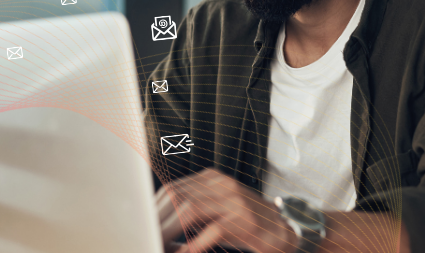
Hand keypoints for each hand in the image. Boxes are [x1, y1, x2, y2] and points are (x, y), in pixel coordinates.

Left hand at [157, 168, 296, 252]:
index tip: (141, 225)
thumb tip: (158, 223)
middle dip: (157, 220)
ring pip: (190, 210)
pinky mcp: (244, 221)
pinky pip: (211, 232)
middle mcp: (222, 184)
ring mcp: (234, 201)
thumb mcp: (217, 210)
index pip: (173, 188)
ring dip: (169, 231)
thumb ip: (191, 211)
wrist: (283, 232)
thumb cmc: (245, 225)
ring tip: (157, 245)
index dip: (153, 208)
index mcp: (212, 178)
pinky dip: (192, 245)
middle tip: (145, 237)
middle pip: (177, 196)